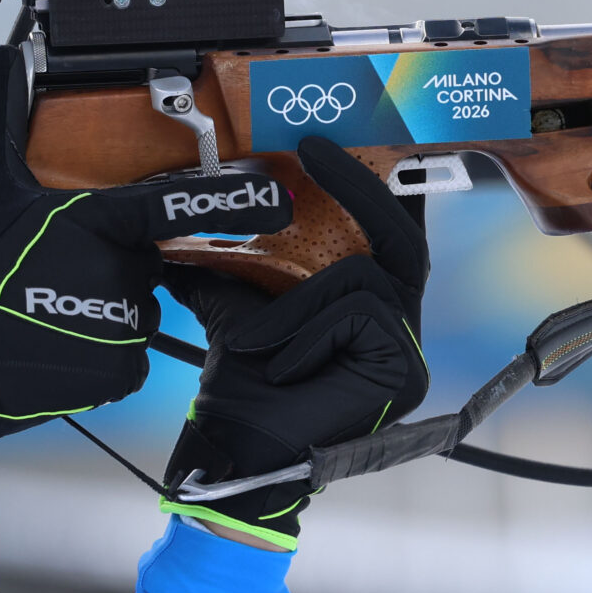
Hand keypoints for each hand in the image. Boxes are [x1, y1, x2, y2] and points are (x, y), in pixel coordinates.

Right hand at [0, 46, 288, 459]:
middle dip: (107, 258)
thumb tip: (5, 58)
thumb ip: (1, 113)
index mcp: (99, 224)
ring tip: (40, 306)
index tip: (278, 198)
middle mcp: (123, 274)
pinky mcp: (118, 372)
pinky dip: (97, 345)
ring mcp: (125, 326)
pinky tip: (50, 337)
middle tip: (46, 269)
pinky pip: (126, 350)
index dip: (236, 199)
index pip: (179, 203)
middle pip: (141, 256)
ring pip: (133, 304)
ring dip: (100, 302)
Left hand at [159, 137, 428, 548]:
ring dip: (297, 307)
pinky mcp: (404, 372)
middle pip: (398, 239)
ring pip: (361, 279)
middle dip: (359, 187)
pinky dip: (308, 333)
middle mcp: (400, 326)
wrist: (237, 448)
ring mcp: (408, 351)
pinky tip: (284, 367)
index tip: (332, 144)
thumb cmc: (243, 387)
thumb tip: (183, 222)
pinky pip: (357, 313)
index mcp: (369, 308)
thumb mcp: (238, 308)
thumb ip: (231, 267)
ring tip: (259, 344)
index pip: (387, 236)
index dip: (375, 187)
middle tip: (312, 147)